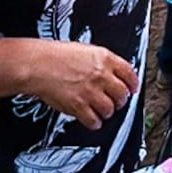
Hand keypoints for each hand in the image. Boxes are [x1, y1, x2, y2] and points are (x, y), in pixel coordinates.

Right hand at [23, 40, 138, 130]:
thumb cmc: (56, 55)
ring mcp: (90, 92)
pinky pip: (94, 121)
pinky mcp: (79, 106)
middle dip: (120, 100)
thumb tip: (112, 73)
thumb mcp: (85, 50)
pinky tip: (91, 119)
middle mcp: (101, 75)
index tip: (132, 89)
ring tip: (101, 110)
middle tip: (116, 102)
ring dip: (107, 112)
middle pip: (122, 94)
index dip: (133, 84)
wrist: (38, 64)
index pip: (129, 73)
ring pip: (110, 109)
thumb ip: (101, 62)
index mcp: (104, 58)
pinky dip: (94, 122)